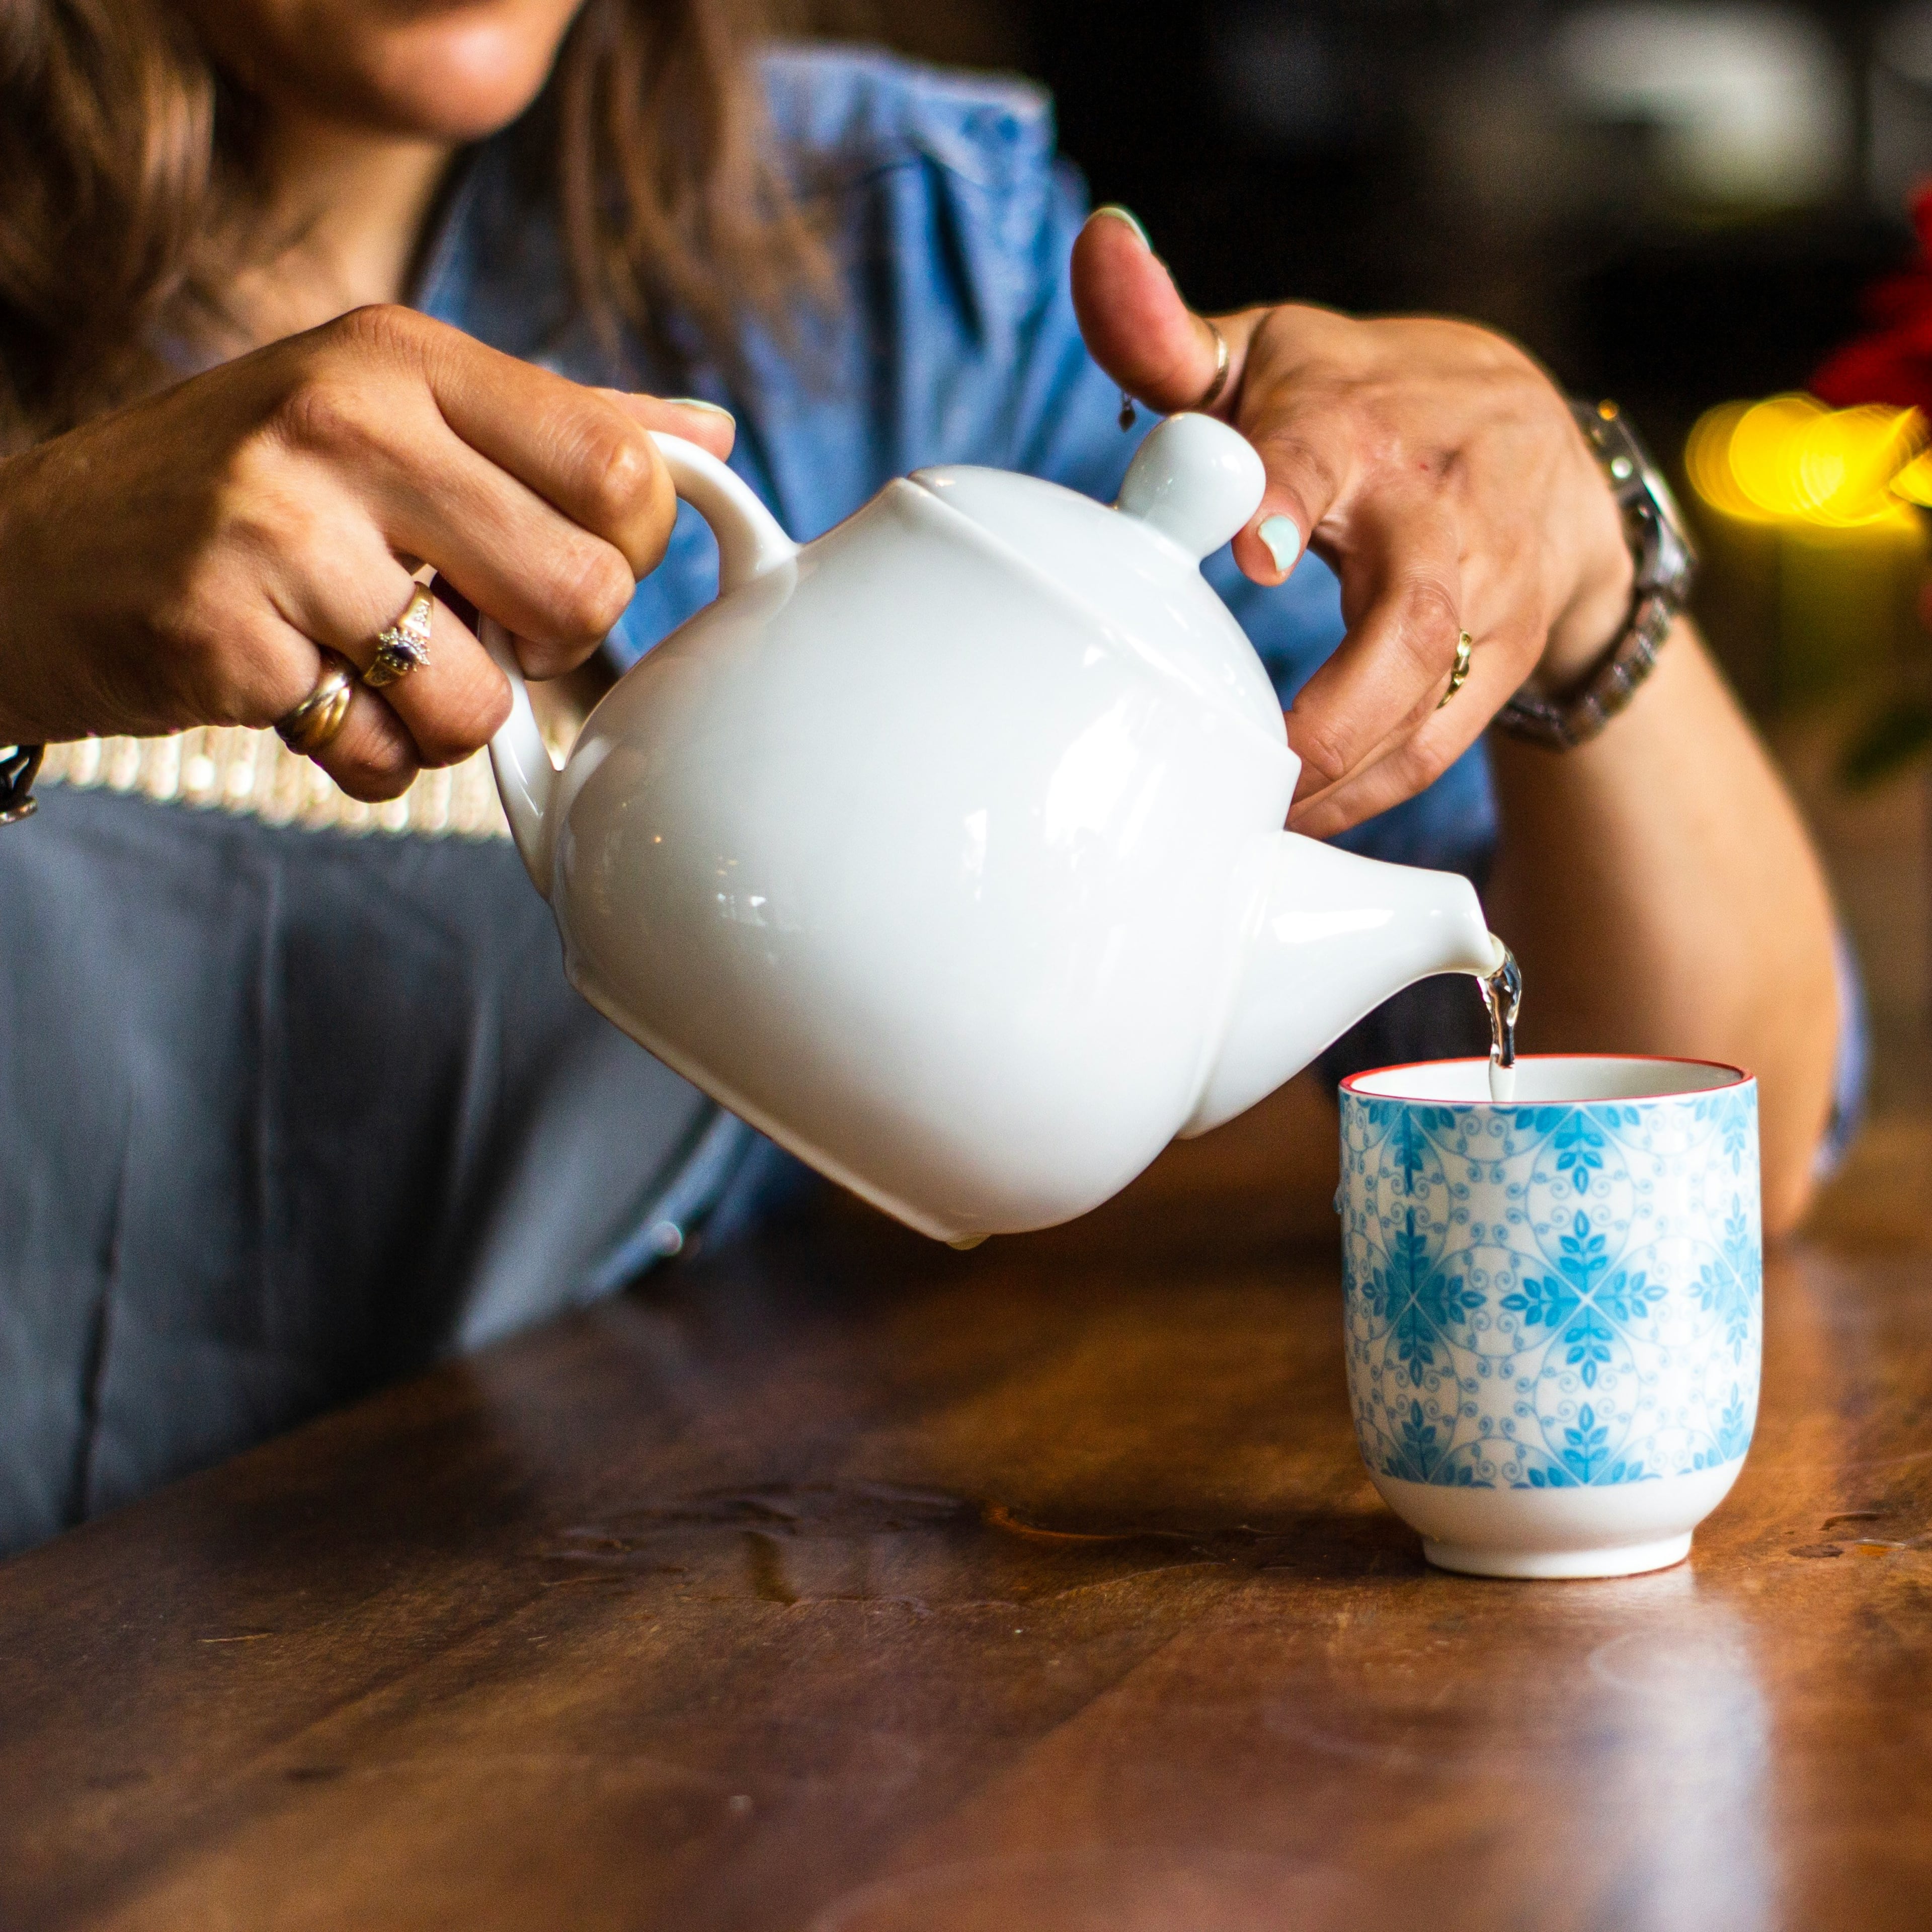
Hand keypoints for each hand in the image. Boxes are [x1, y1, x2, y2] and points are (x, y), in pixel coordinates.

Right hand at [0, 305, 733, 799]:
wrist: (27, 557)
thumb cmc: (243, 491)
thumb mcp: (390, 414)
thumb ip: (555, 427)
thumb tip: (708, 437)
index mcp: (402, 355)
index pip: (625, 473)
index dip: (623, 551)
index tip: (563, 564)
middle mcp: (341, 421)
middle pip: (583, 593)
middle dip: (545, 647)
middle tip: (471, 627)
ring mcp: (273, 530)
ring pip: (483, 701)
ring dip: (445, 719)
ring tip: (371, 664)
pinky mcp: (222, 638)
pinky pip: (383, 758)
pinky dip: (364, 757)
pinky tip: (306, 696)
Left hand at [1070, 209, 1632, 836]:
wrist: (1544, 455)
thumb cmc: (1367, 402)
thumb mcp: (1270, 354)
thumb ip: (1169, 333)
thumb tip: (1097, 248)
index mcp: (1360, 422)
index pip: (1327, 448)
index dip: (1290, 493)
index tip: (1258, 548)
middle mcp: (1438, 510)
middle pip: (1410, 619)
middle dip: (1333, 709)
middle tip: (1252, 765)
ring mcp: (1487, 595)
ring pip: (1431, 705)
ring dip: (1341, 781)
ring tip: (1252, 822)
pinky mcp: (1506, 660)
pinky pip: (1440, 746)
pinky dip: (1369, 797)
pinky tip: (1297, 824)